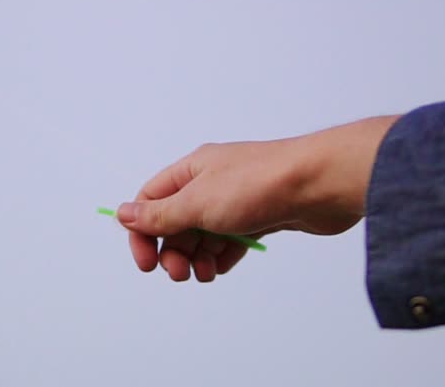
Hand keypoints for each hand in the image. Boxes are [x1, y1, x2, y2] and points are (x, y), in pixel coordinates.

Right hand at [116, 115, 399, 281]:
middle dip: (173, 250)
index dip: (142, 232)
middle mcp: (212, 181)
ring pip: (204, 234)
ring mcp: (237, 199)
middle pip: (176, 221)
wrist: (320, 183)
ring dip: (197, 257)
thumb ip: (160, 214)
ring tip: (205, 273)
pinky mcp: (261, 216)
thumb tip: (124, 213)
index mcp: (192, 170)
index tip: (146, 262)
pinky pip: (231, 240)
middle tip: (180, 274)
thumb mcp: (198, 202)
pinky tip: (221, 268)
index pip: (151, 200)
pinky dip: (222, 256)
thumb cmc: (260, 184)